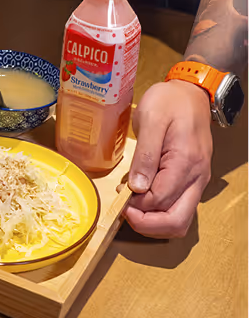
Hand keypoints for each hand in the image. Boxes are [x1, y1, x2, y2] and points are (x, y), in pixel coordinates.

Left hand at [125, 80, 212, 237]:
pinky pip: (179, 207)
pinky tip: (143, 194)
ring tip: (132, 203)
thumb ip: (145, 155)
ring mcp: (197, 182)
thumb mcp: (151, 120)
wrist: (191, 93)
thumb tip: (137, 187)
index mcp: (186, 162)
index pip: (161, 200)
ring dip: (154, 221)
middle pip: (177, 222)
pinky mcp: (192, 181)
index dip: (138, 206)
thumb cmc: (170, 102)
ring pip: (180, 220)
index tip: (120, 196)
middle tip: (125, 211)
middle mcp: (197, 178)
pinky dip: (160, 210)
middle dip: (148, 224)